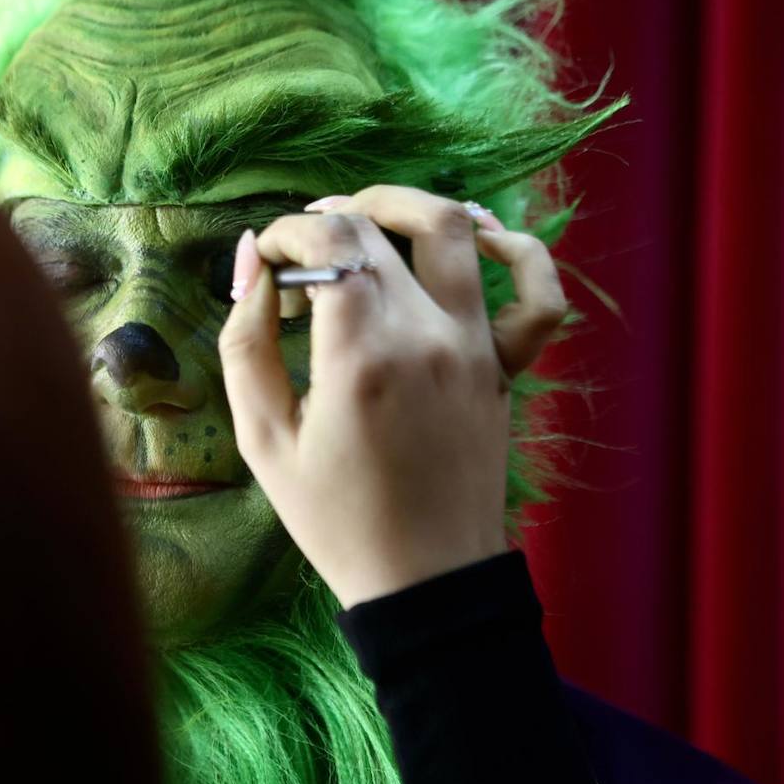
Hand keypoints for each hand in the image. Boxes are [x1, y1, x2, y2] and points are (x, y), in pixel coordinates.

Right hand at [217, 185, 566, 607]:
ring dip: (402, 204)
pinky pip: (537, 291)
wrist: (424, 579)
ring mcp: (476, 345)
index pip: (325, 242)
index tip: (262, 260)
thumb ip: (246, 343)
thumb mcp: (263, 439)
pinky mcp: (505, 365)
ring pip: (454, 227)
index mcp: (359, 356)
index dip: (283, 234)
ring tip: (364, 215)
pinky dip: (516, 248)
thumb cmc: (334, 519)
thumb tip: (248, 263)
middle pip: (377, 227)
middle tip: (295, 251)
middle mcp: (426, 334)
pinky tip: (476, 238)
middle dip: (324, 221)